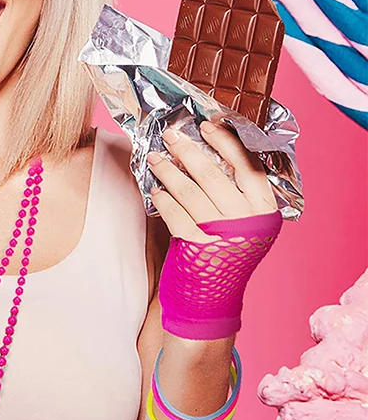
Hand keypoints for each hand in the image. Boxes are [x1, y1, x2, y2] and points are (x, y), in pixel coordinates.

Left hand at [147, 120, 277, 243]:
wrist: (215, 294)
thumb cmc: (228, 248)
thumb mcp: (245, 220)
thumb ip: (236, 192)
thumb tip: (207, 149)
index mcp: (265, 209)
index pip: (249, 166)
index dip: (227, 142)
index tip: (206, 125)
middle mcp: (247, 221)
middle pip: (213, 176)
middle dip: (187, 151)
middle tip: (171, 136)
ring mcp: (223, 235)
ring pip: (190, 192)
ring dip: (168, 171)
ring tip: (155, 158)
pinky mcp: (198, 247)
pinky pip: (175, 214)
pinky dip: (163, 200)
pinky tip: (155, 190)